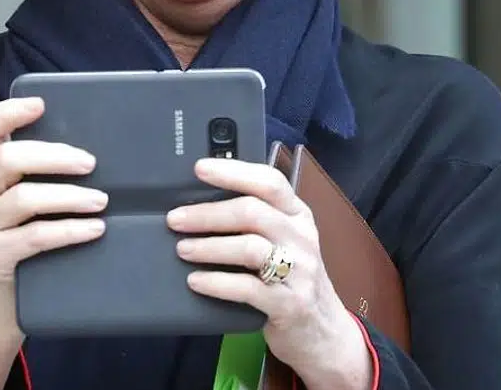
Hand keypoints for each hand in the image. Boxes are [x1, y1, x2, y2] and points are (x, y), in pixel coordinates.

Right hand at [0, 96, 107, 330]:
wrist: (2, 299)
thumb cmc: (24, 237)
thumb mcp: (26, 200)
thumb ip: (42, 174)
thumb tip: (95, 149)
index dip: (9, 113)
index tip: (41, 104)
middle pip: (9, 159)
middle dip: (54, 156)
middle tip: (91, 163)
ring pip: (24, 198)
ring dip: (69, 196)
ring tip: (101, 201)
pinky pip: (35, 237)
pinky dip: (70, 230)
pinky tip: (94, 229)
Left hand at [167, 157, 371, 388]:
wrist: (324, 331)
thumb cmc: (293, 278)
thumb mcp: (286, 241)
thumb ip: (258, 220)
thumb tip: (204, 200)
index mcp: (298, 215)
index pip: (269, 182)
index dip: (234, 172)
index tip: (200, 169)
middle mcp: (301, 238)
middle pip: (252, 212)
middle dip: (208, 214)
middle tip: (176, 219)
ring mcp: (299, 272)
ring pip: (250, 248)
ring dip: (209, 247)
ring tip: (183, 249)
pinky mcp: (290, 304)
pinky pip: (248, 288)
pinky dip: (217, 283)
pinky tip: (196, 281)